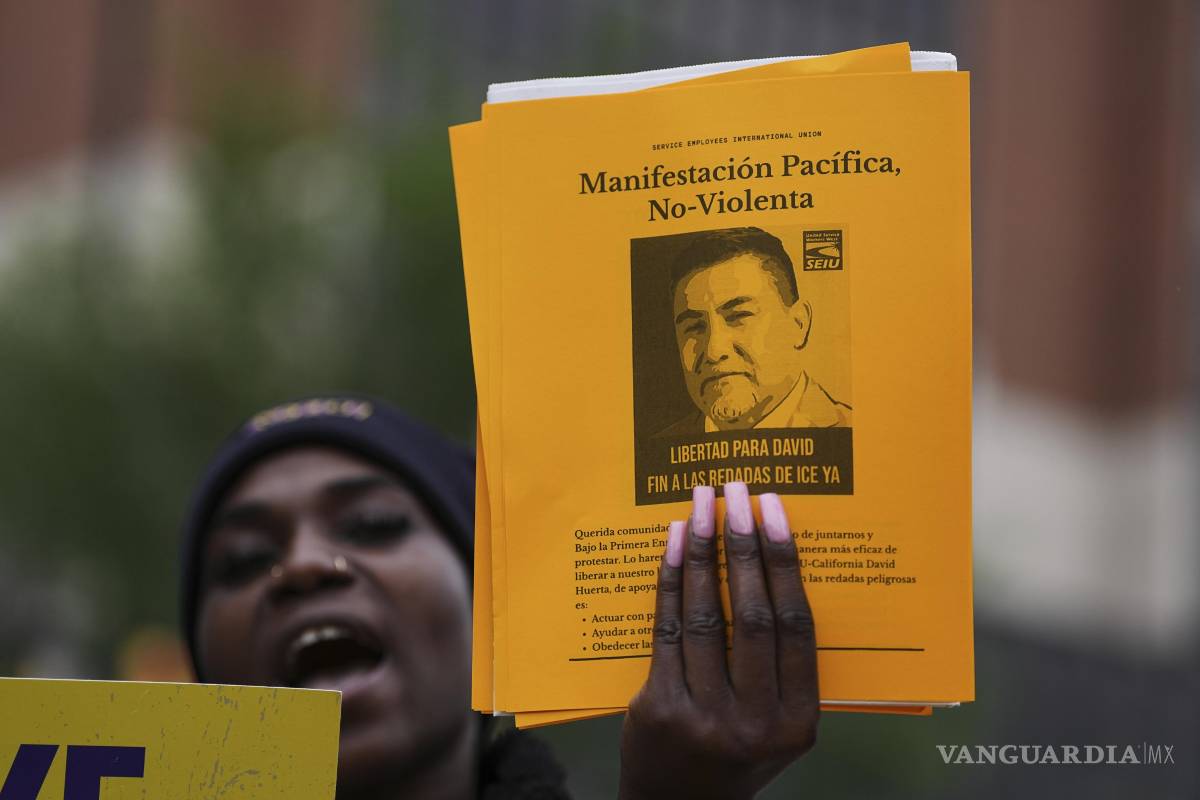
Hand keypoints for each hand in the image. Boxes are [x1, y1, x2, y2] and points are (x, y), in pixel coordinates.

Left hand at [618, 482, 818, 799]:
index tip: (775, 511)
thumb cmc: (735, 752)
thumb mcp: (778, 725)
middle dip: (745, 544)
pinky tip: (671, 543)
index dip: (785, 562)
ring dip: (702, 551)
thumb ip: (785, 668)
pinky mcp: (659, 708)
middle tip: (738, 491)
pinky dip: (670, 581)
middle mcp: (756, 722)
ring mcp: (705, 717)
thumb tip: (778, 567)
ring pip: (706, 616)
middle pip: (754, 616)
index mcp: (799, 722)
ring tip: (700, 503)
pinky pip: (668, 630)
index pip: (798, 627)